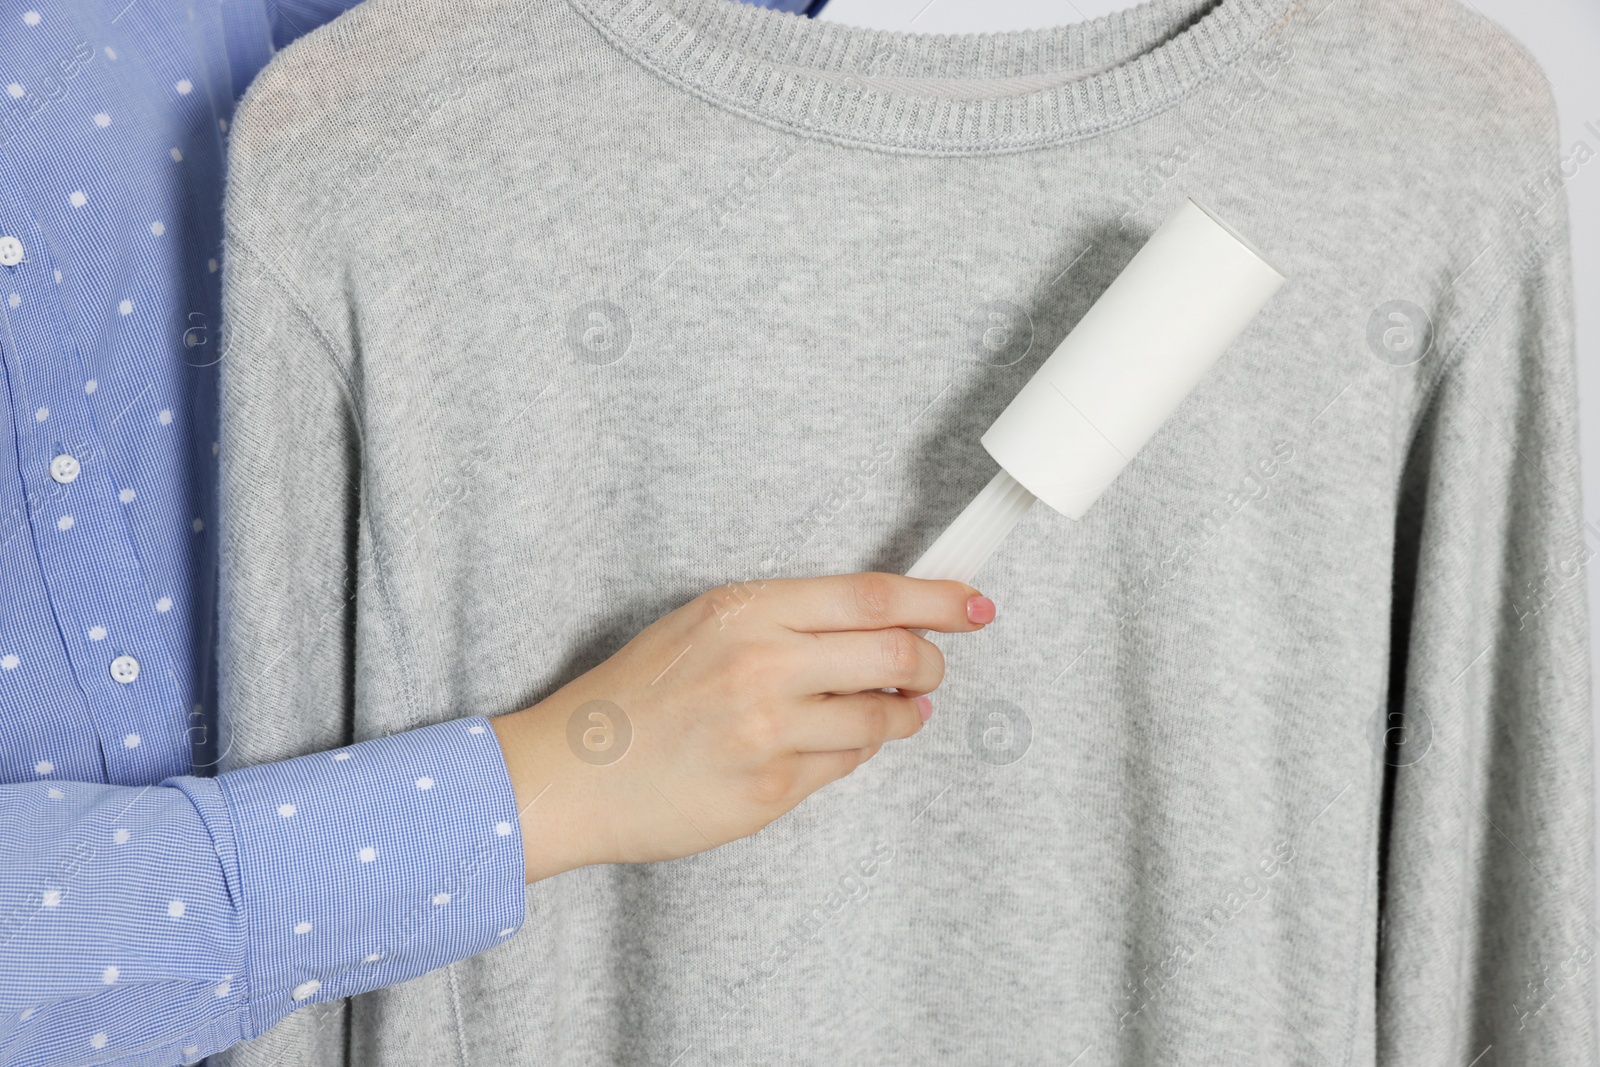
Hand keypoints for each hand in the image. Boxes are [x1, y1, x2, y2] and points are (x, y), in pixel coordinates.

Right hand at [490, 573, 996, 882]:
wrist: (572, 772)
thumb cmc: (634, 696)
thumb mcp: (703, 625)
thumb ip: (786, 619)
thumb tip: (876, 621)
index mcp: (746, 610)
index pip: (871, 596)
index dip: (936, 599)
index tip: (972, 603)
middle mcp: (762, 664)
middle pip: (895, 655)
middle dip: (930, 663)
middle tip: (931, 668)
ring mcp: (768, 732)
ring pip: (883, 717)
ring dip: (902, 714)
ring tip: (891, 711)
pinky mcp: (770, 789)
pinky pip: (846, 764)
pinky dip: (855, 749)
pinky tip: (828, 743)